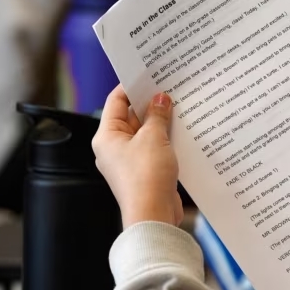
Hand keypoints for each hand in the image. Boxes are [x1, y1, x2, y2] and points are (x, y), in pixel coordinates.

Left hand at [92, 85, 182, 227]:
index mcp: (107, 136)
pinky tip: (182, 131)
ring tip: (180, 107)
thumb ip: (157, 115)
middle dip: (151, 104)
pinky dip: (166, 138)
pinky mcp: (145, 170)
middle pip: (132, 116)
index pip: (117, 101)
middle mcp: (114, 147)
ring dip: (161, 122)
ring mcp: (130, 160)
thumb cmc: (145, 177)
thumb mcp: (153, 137)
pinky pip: (155, 147)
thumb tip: (160, 99)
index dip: (132, 86)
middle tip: (171, 88)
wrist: (153, 214)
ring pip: (146, 132)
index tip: (150, 75)